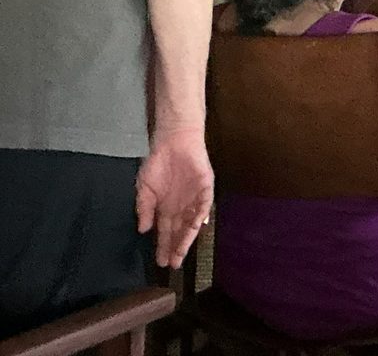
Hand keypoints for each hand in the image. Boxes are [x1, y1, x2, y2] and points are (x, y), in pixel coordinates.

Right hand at [137, 127, 212, 268]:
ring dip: (187, 237)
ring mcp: (194, 197)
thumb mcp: (144, 190)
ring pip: (193, 222)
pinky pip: (205, 203)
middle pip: (180, 231)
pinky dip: (201, 214)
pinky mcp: (206, 186)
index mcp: (167, 208)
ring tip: (181, 252)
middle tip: (173, 264)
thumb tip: (143, 230)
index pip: (167, 232)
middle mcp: (182, 206)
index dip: (164, 247)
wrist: (171, 140)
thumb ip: (144, 209)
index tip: (160, 262)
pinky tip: (196, 226)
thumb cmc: (157, 163)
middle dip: (176, 248)